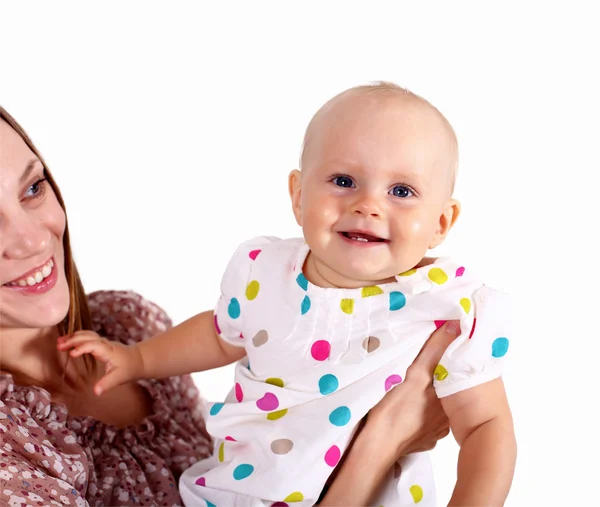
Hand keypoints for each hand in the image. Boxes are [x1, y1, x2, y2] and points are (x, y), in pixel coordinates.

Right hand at [57, 331, 143, 394]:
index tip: (72, 354)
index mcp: (108, 351)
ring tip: (59, 341)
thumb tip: (96, 392)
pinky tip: (68, 341)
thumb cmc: (129, 368)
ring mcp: (103, 342)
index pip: (94, 345)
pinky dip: (77, 337)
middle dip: (74, 340)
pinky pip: (88, 337)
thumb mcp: (119, 378)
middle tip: (59, 346)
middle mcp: (105, 344)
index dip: (83, 348)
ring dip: (74, 337)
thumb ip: (107, 384)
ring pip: (87, 335)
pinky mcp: (101, 343)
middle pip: (88, 337)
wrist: (138, 360)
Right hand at [367, 320, 460, 458]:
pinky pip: (427, 423)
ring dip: (431, 400)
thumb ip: (435, 350)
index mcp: (450, 399)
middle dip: (440, 382)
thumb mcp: (416, 375)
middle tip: (426, 371)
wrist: (378, 445)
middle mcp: (448, 418)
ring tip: (418, 389)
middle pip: (447, 393)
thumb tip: (453, 326)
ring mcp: (436, 433)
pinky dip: (422, 415)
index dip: (451, 365)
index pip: (456, 377)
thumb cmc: (396, 410)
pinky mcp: (424, 441)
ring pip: (438, 409)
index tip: (444, 355)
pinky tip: (412, 409)